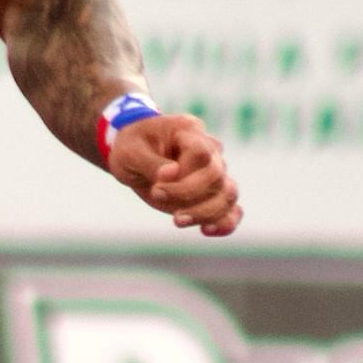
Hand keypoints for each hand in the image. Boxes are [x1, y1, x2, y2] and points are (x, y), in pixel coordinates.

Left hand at [110, 110, 239, 236]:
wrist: (135, 154)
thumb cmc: (131, 147)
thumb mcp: (129, 151)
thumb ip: (151, 162)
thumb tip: (172, 174)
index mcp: (189, 131)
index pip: (201, 154)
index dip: (184, 174)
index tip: (156, 184)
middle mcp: (210, 149)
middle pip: (216, 176)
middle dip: (187, 194)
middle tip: (156, 195)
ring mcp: (215, 172)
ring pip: (228, 194)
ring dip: (206, 213)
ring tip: (177, 221)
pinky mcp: (212, 194)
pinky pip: (232, 210)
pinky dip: (225, 223)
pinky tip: (206, 231)